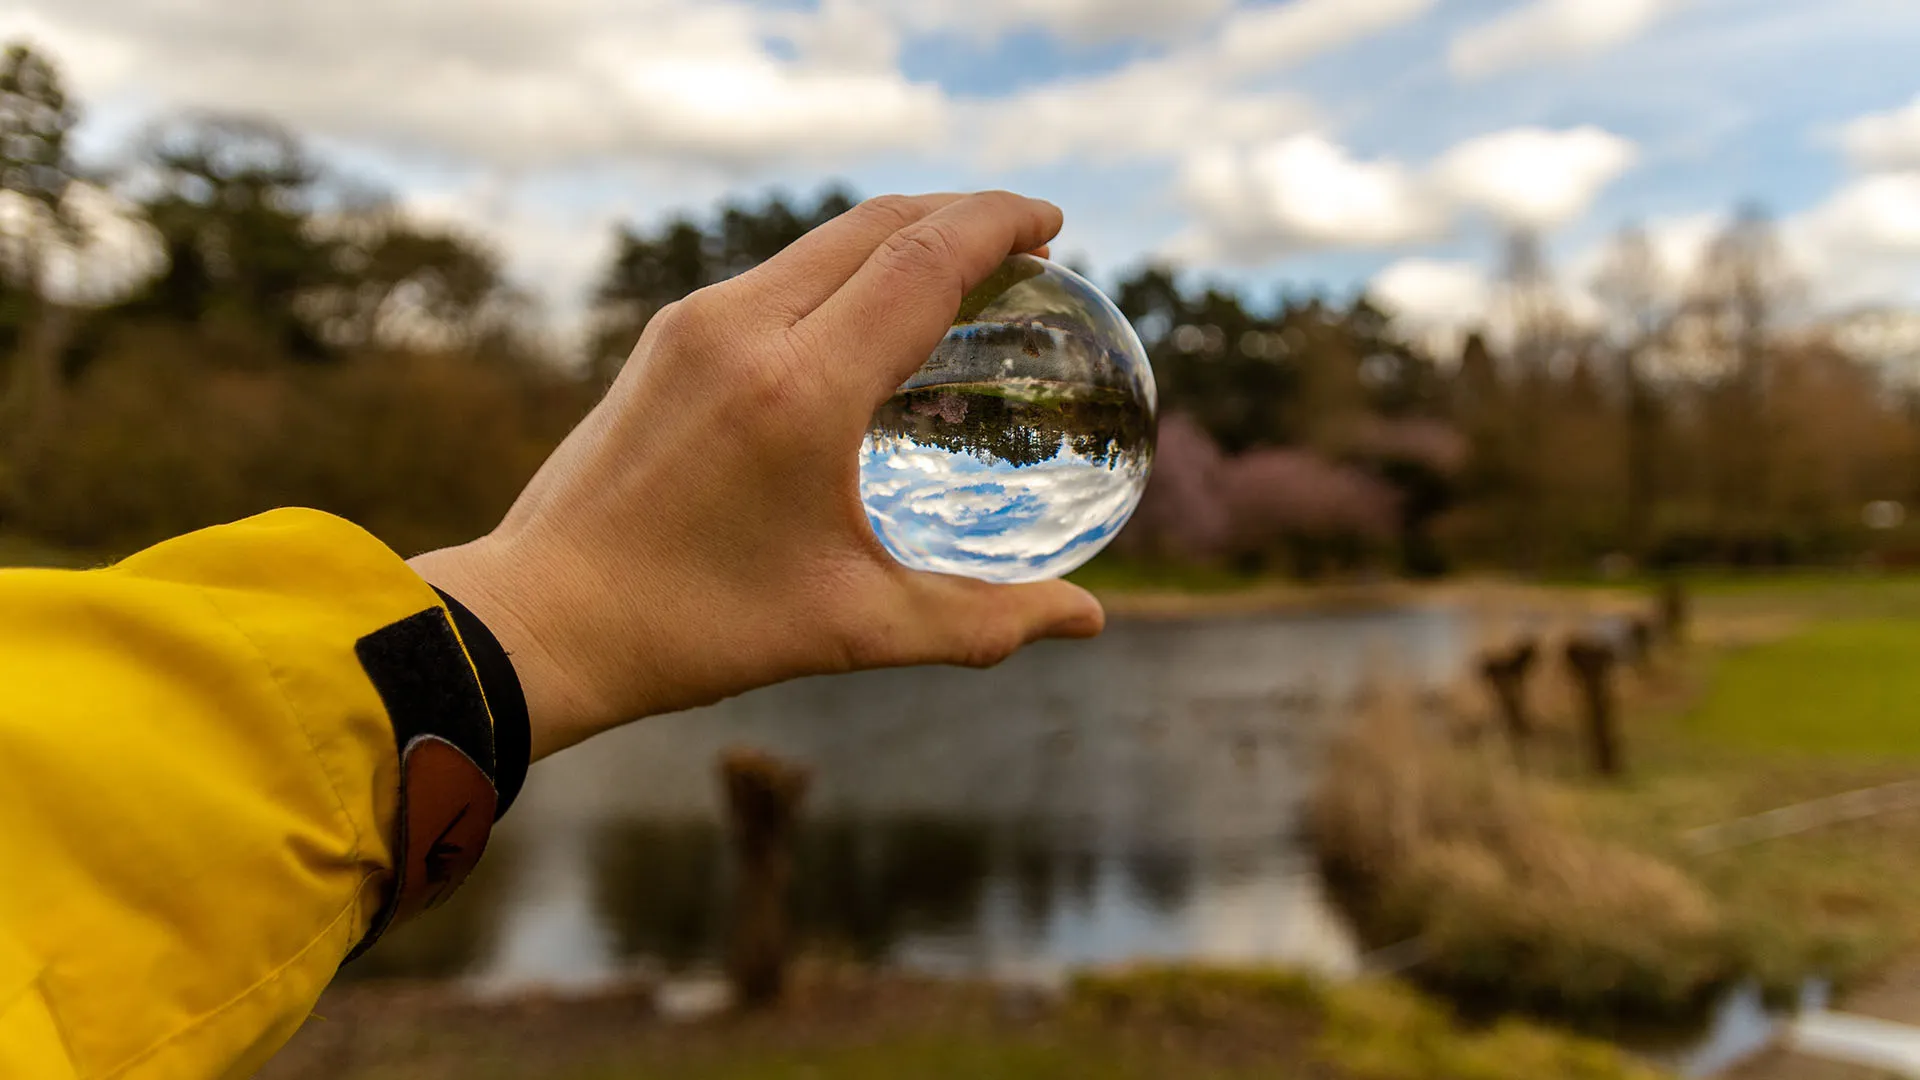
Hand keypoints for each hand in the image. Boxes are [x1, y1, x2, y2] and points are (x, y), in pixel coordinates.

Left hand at [410, 192, 1105, 758]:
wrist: (542, 615)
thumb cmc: (697, 629)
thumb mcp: (854, 630)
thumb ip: (982, 621)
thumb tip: (1089, 620)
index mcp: (799, 389)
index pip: (921, 261)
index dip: (997, 224)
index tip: (1052, 223)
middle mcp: (743, 329)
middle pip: (876, 224)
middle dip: (960, 214)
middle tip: (1025, 238)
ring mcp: (694, 324)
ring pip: (821, 242)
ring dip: (899, 236)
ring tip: (958, 270)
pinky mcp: (666, 337)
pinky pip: (777, 273)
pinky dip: (843, 270)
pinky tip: (868, 317)